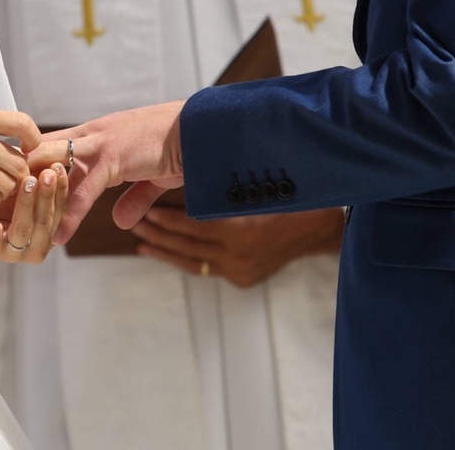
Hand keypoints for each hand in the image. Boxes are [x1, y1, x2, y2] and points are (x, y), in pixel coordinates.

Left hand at [28, 101, 185, 243]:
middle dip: (15, 181)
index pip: (47, 150)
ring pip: (52, 169)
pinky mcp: (114, 157)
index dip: (27, 170)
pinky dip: (71, 213)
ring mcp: (99, 144)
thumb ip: (133, 198)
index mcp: (92, 136)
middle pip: (38, 156)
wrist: (199, 128)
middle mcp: (88, 136)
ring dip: (33, 197)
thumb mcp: (150, 177)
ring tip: (13, 226)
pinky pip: (85, 189)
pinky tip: (58, 236)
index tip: (6, 192)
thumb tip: (120, 221)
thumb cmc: (176, 146)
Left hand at [130, 207, 343, 287]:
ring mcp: (240, 270)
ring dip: (165, 251)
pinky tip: (168, 252)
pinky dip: (185, 259)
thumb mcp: (253, 187)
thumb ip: (219, 188)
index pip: (192, 226)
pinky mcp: (242, 279)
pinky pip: (206, 268)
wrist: (318, 228)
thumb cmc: (287, 198)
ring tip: (143, 242)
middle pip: (187, 246)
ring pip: (192, 262)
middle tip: (136, 224)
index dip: (167, 220)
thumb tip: (181, 175)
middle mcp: (238, 254)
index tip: (147, 211)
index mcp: (241, 229)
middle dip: (158, 234)